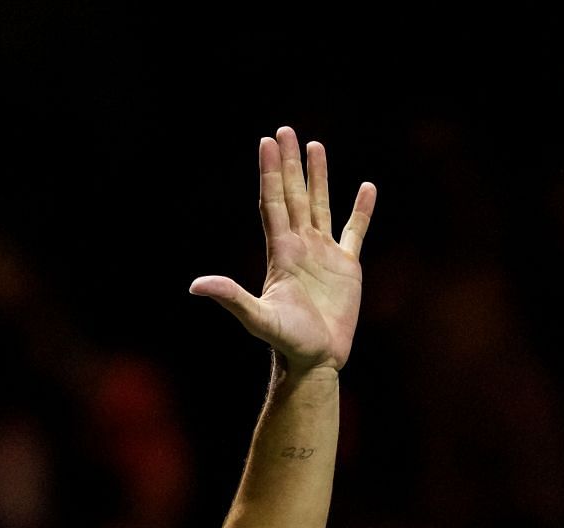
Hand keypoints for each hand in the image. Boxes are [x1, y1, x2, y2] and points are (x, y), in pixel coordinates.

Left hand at [191, 127, 375, 373]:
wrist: (315, 359)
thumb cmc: (286, 341)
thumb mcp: (257, 318)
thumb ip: (232, 298)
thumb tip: (196, 286)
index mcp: (281, 252)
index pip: (272, 203)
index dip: (270, 173)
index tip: (267, 142)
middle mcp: (300, 246)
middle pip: (292, 195)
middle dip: (288, 164)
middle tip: (285, 131)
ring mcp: (323, 254)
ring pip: (320, 205)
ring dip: (317, 176)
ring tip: (315, 146)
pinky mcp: (346, 267)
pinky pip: (355, 230)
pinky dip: (361, 210)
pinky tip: (366, 187)